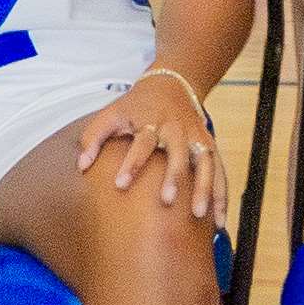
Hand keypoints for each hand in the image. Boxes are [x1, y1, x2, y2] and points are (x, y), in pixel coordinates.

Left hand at [77, 70, 228, 223]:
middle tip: (167, 201)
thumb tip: (81, 166)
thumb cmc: (136, 106)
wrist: (171, 84)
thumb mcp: (111, 113)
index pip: (142, 143)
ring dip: (206, 188)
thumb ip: (93, 138)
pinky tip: (220, 220)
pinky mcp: (210, 145)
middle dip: (175, 176)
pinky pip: (220, 171)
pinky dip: (222, 194)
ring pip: (207, 163)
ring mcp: (197, 138)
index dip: (131, 163)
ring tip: (200, 216)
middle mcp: (178, 130)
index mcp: (151, 122)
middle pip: (179, 153)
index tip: (119, 185)